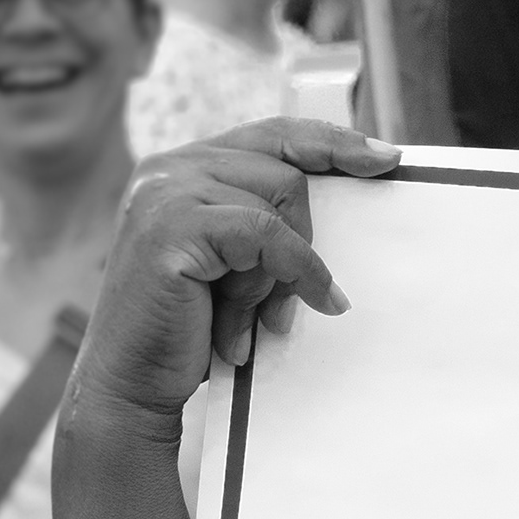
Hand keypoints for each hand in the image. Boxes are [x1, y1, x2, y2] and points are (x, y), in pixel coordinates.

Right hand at [78, 117, 399, 422]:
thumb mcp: (236, 267)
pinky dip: (292, 273)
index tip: (386, 159)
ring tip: (256, 320)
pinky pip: (266, 235)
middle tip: (294, 302)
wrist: (132, 385)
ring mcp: (165, 191)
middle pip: (286, 168)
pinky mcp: (172, 226)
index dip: (331, 142)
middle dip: (304, 237)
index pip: (273, 134)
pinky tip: (278, 319)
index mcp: (184, 167)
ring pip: (279, 201)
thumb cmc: (187, 331)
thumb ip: (267, 230)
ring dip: (281, 272)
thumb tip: (344, 210)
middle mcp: (169, 167)